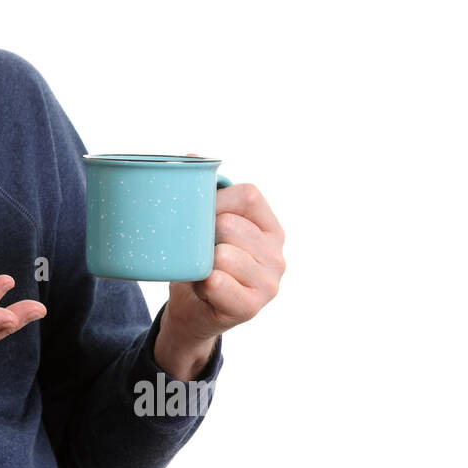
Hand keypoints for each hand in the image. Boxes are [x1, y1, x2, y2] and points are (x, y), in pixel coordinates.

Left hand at [158, 172, 284, 375]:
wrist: (193, 311)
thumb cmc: (199, 262)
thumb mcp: (204, 226)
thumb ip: (203, 192)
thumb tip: (190, 156)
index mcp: (270, 227)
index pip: (248, 195)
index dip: (216, 201)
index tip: (201, 216)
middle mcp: (277, 254)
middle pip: (230, 224)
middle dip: (203, 236)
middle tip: (200, 253)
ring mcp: (270, 282)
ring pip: (222, 254)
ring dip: (200, 264)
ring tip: (203, 273)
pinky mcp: (253, 306)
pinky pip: (217, 282)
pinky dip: (202, 285)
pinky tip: (206, 290)